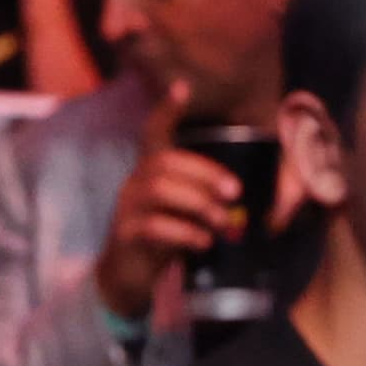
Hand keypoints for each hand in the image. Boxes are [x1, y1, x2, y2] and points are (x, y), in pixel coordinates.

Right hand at [92, 81, 246, 321]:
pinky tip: (202, 243)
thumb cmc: (163, 241)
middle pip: (165, 162)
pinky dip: (184, 233)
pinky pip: (154, 225)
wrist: (128, 279)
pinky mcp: (124, 235)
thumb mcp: (186, 215)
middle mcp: (133, 184)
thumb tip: (241, 201)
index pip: (153, 133)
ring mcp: (126, 208)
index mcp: (150, 173)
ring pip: (160, 190)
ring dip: (198, 203)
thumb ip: (205, 201)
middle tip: (234, 193)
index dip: (166, 110)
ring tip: (221, 223)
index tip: (183, 87)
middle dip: (204, 174)